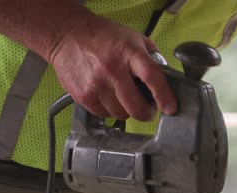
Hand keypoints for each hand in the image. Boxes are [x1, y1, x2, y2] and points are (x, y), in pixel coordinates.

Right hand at [48, 11, 175, 120]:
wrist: (67, 34)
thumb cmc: (104, 36)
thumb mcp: (134, 38)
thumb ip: (152, 58)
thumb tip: (165, 80)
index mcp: (129, 52)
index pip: (152, 77)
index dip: (164, 96)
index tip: (170, 108)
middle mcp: (112, 69)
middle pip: (136, 106)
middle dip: (146, 113)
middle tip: (147, 110)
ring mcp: (96, 84)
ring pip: (121, 114)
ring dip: (126, 111)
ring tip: (122, 97)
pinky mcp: (82, 95)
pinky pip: (104, 115)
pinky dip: (109, 111)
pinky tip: (108, 98)